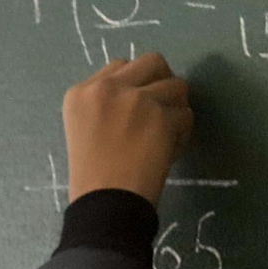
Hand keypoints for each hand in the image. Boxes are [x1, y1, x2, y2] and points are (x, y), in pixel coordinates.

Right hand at [62, 52, 192, 206]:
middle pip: (153, 62)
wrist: (104, 206)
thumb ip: (107, 104)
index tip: (134, 113)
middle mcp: (106, 88)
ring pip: (176, 85)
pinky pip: (187, 114)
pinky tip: (167, 152)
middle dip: (161, 84)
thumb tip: (144, 90)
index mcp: (80, 93)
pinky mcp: (161, 116)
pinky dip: (182, 134)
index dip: (135, 86)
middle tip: (160, 113)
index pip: (120, 66)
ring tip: (163, 136)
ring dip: (175, 110)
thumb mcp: (83, 129)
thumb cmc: (91, 178)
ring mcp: (135, 100)